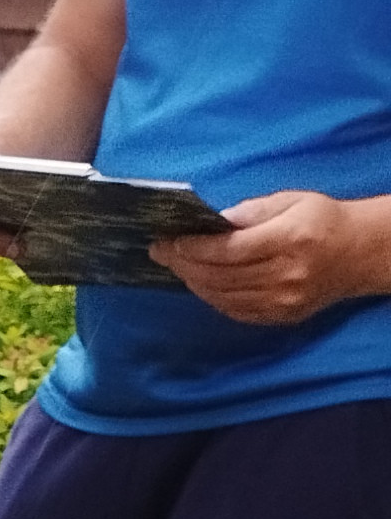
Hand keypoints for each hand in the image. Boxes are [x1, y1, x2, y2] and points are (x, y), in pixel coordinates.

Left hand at [160, 189, 390, 327]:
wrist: (359, 253)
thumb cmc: (322, 219)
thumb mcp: (290, 200)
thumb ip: (250, 212)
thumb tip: (210, 223)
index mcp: (290, 239)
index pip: (228, 249)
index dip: (192, 247)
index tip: (167, 240)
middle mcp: (287, 275)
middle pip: (220, 276)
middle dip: (183, 264)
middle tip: (160, 252)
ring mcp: (284, 301)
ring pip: (222, 297)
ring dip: (192, 282)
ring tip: (176, 265)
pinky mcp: (281, 318)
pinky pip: (235, 311)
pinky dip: (211, 297)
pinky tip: (199, 282)